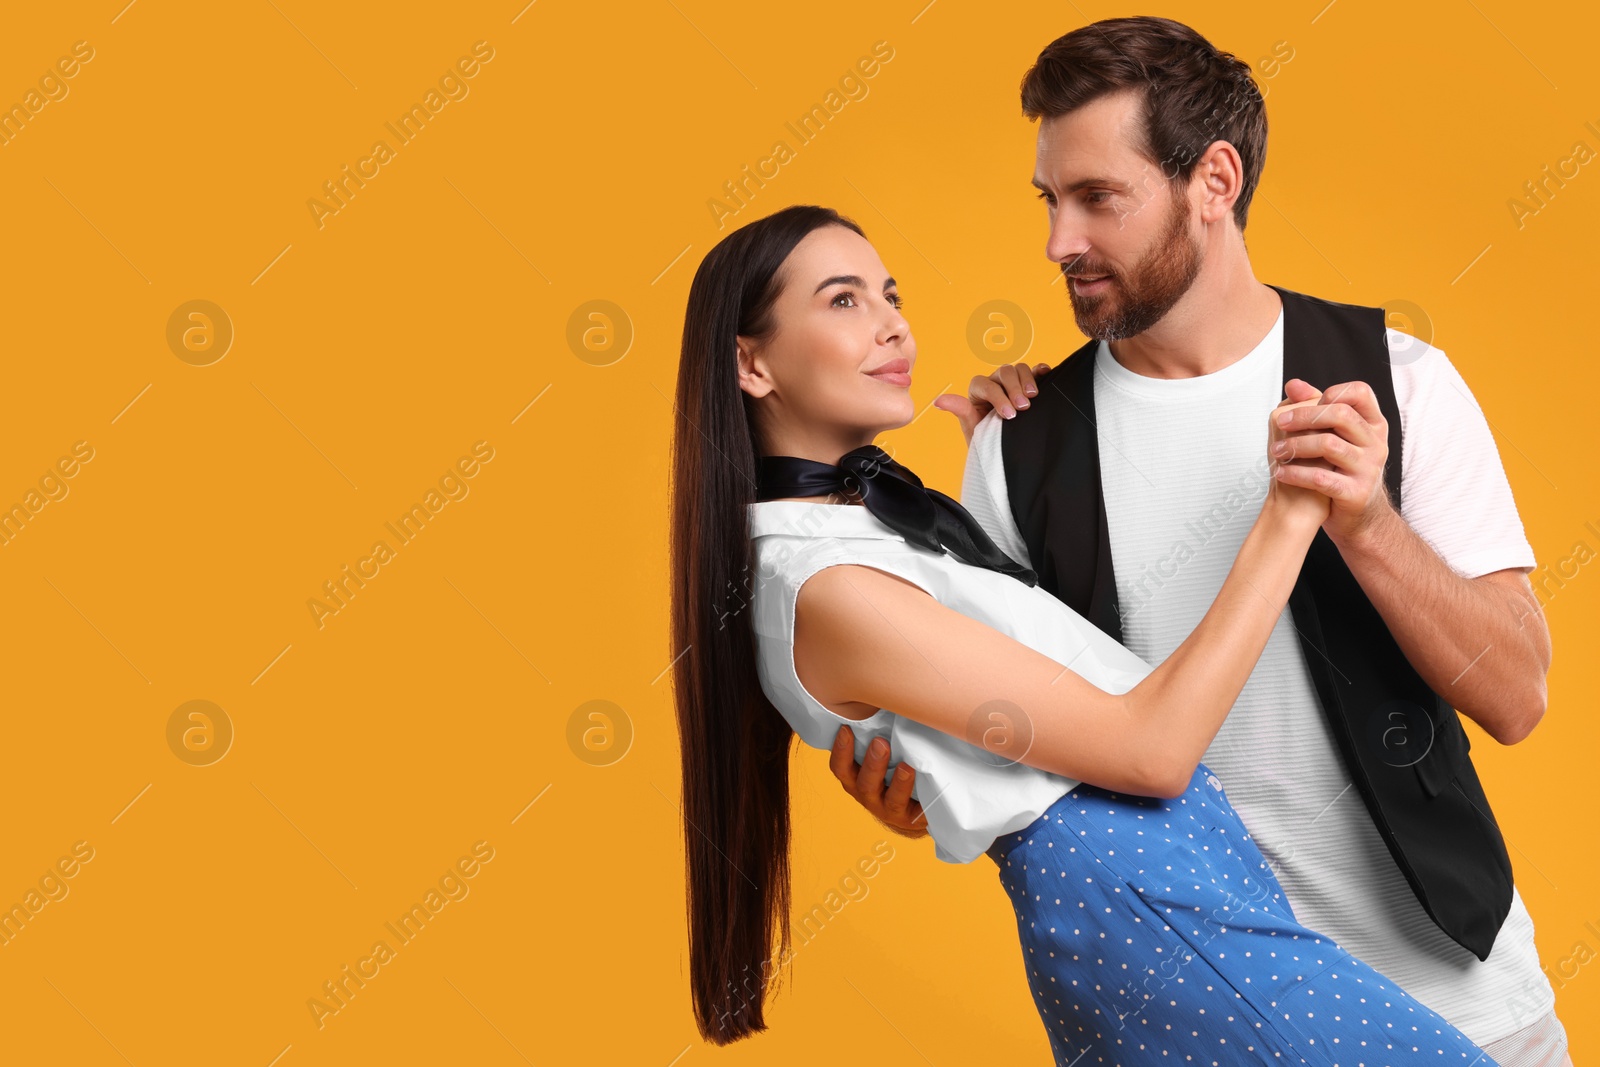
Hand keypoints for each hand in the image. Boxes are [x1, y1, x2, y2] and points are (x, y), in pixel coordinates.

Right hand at [828, 725, 927, 837]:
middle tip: (880, 743)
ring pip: (889, 800)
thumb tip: (880, 694)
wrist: (916, 804)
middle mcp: (868, 795)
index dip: (841, 750)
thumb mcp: (883, 752)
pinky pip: (914, 811)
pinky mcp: (911, 819)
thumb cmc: (894, 767)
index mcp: (855, 778)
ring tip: (907, 767)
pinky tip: (926, 786)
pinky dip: (920, 798)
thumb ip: (878, 732)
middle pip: (863, 783)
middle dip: (872, 764)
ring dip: (898, 783)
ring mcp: (889, 809)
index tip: (846, 729)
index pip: (841, 767)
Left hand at [933, 361, 1051, 444]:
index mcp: (978, 392)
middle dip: (1014, 388)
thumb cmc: (986, 442)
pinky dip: (1039, 370)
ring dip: (1027, 380)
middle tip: (1024, 407)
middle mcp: (994, 383)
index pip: (986, 385)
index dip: (998, 397)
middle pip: (1003, 372)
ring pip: (1018, 368)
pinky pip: (1034, 371)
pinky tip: (1046, 373)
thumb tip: (939, 401)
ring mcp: (1011, 383)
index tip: (1010, 415)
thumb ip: (960, 411)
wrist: (1003, 453)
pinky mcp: (1027, 385)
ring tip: (1034, 396)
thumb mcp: (972, 429)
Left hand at [1272, 378, 1394, 545]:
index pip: (1360, 392)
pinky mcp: (1356, 493)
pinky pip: (1321, 478)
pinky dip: (1296, 474)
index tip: (1306, 402)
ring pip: (1329, 445)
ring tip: (1276, 452)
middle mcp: (1376, 443)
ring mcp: (1368, 468)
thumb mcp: (1333, 437)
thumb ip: (1315, 409)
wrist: (1355, 515)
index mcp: (1373, 424)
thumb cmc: (1339, 470)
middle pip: (1341, 415)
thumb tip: (1293, 384)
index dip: (1331, 392)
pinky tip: (1281, 472)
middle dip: (1304, 416)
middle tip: (1281, 423)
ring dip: (1296, 446)